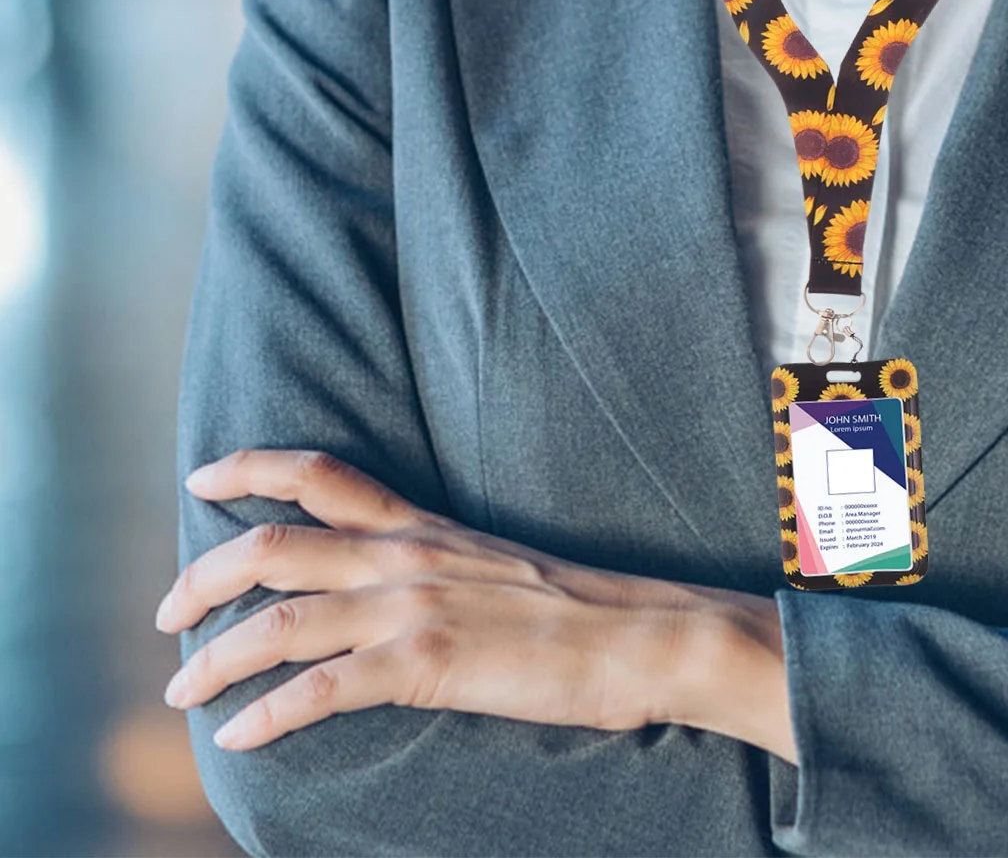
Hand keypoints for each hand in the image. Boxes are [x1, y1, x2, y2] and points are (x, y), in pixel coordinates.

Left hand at [158, 448, 787, 753]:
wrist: (641, 633)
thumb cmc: (579, 609)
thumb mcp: (495, 565)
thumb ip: (436, 568)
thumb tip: (388, 592)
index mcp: (423, 526)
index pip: (322, 475)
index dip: (250, 468)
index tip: (201, 479)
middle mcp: (408, 555)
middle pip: (274, 546)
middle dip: (202, 576)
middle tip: (168, 616)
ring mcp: (415, 607)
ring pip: (280, 620)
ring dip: (214, 658)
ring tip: (180, 690)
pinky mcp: (429, 664)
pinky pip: (322, 689)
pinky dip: (268, 714)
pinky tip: (239, 736)